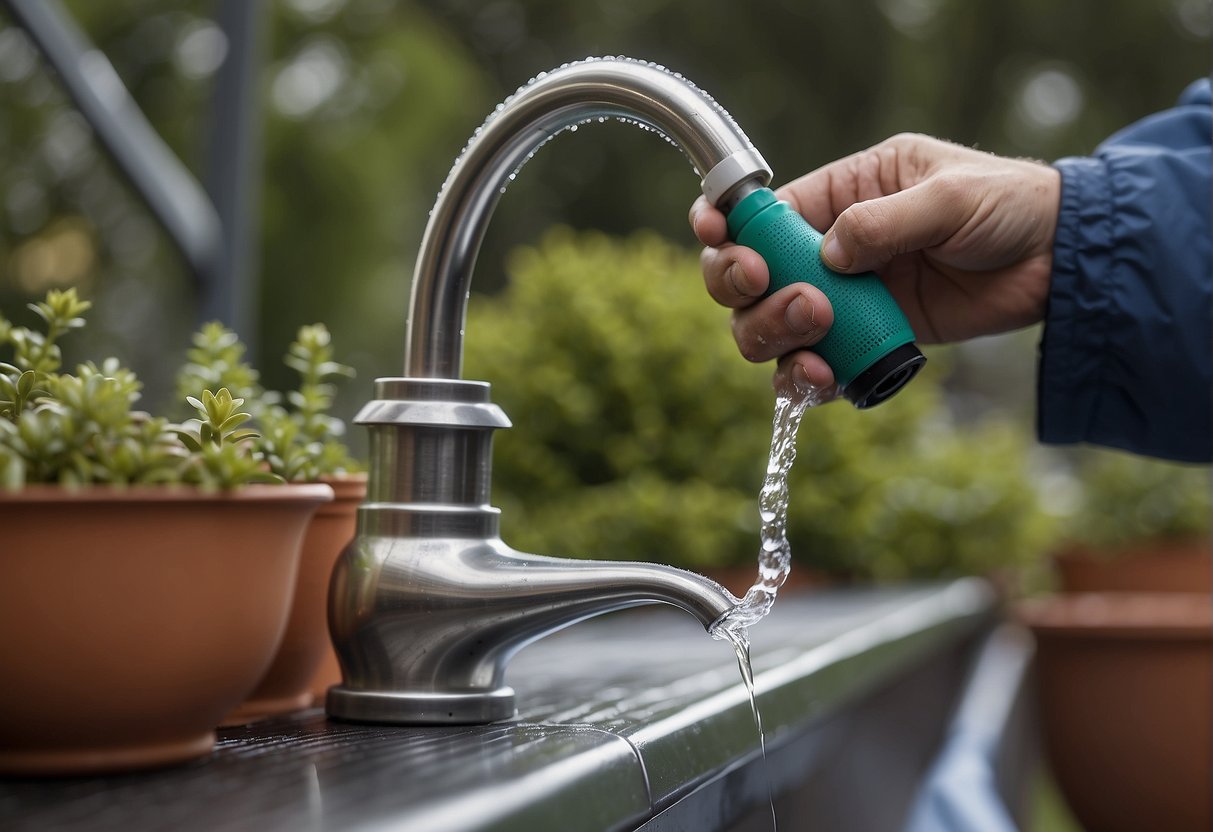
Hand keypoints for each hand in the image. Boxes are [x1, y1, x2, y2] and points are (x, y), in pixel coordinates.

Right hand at [689, 133, 1060, 390]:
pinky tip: (821, 379)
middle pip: (747, 276)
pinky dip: (804, 381)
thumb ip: (884, 221)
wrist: (1057, 262)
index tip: (718, 238)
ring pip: (768, 327)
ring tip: (820, 331)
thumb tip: (827, 254)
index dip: (725, 225)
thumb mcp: (949, 196)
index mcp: (839, 193)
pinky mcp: (864, 342)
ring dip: (774, 335)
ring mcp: (843, 300)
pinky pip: (812, 368)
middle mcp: (826, 248)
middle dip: (746, 290)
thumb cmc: (1006, 206)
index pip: (759, 211)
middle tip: (795, 297)